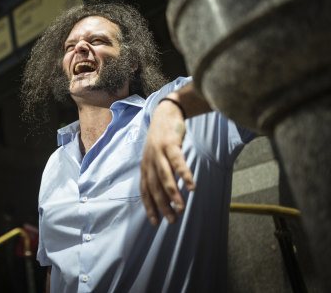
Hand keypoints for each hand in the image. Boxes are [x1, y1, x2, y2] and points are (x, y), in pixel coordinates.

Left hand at [141, 98, 195, 225]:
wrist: (165, 113)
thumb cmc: (162, 140)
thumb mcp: (156, 157)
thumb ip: (159, 174)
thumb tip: (166, 196)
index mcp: (145, 166)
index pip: (145, 191)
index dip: (149, 207)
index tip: (155, 223)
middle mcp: (149, 161)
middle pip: (154, 187)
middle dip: (162, 205)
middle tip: (172, 220)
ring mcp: (158, 152)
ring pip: (164, 177)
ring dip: (172, 193)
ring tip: (181, 208)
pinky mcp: (170, 144)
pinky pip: (177, 162)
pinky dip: (184, 175)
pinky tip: (192, 186)